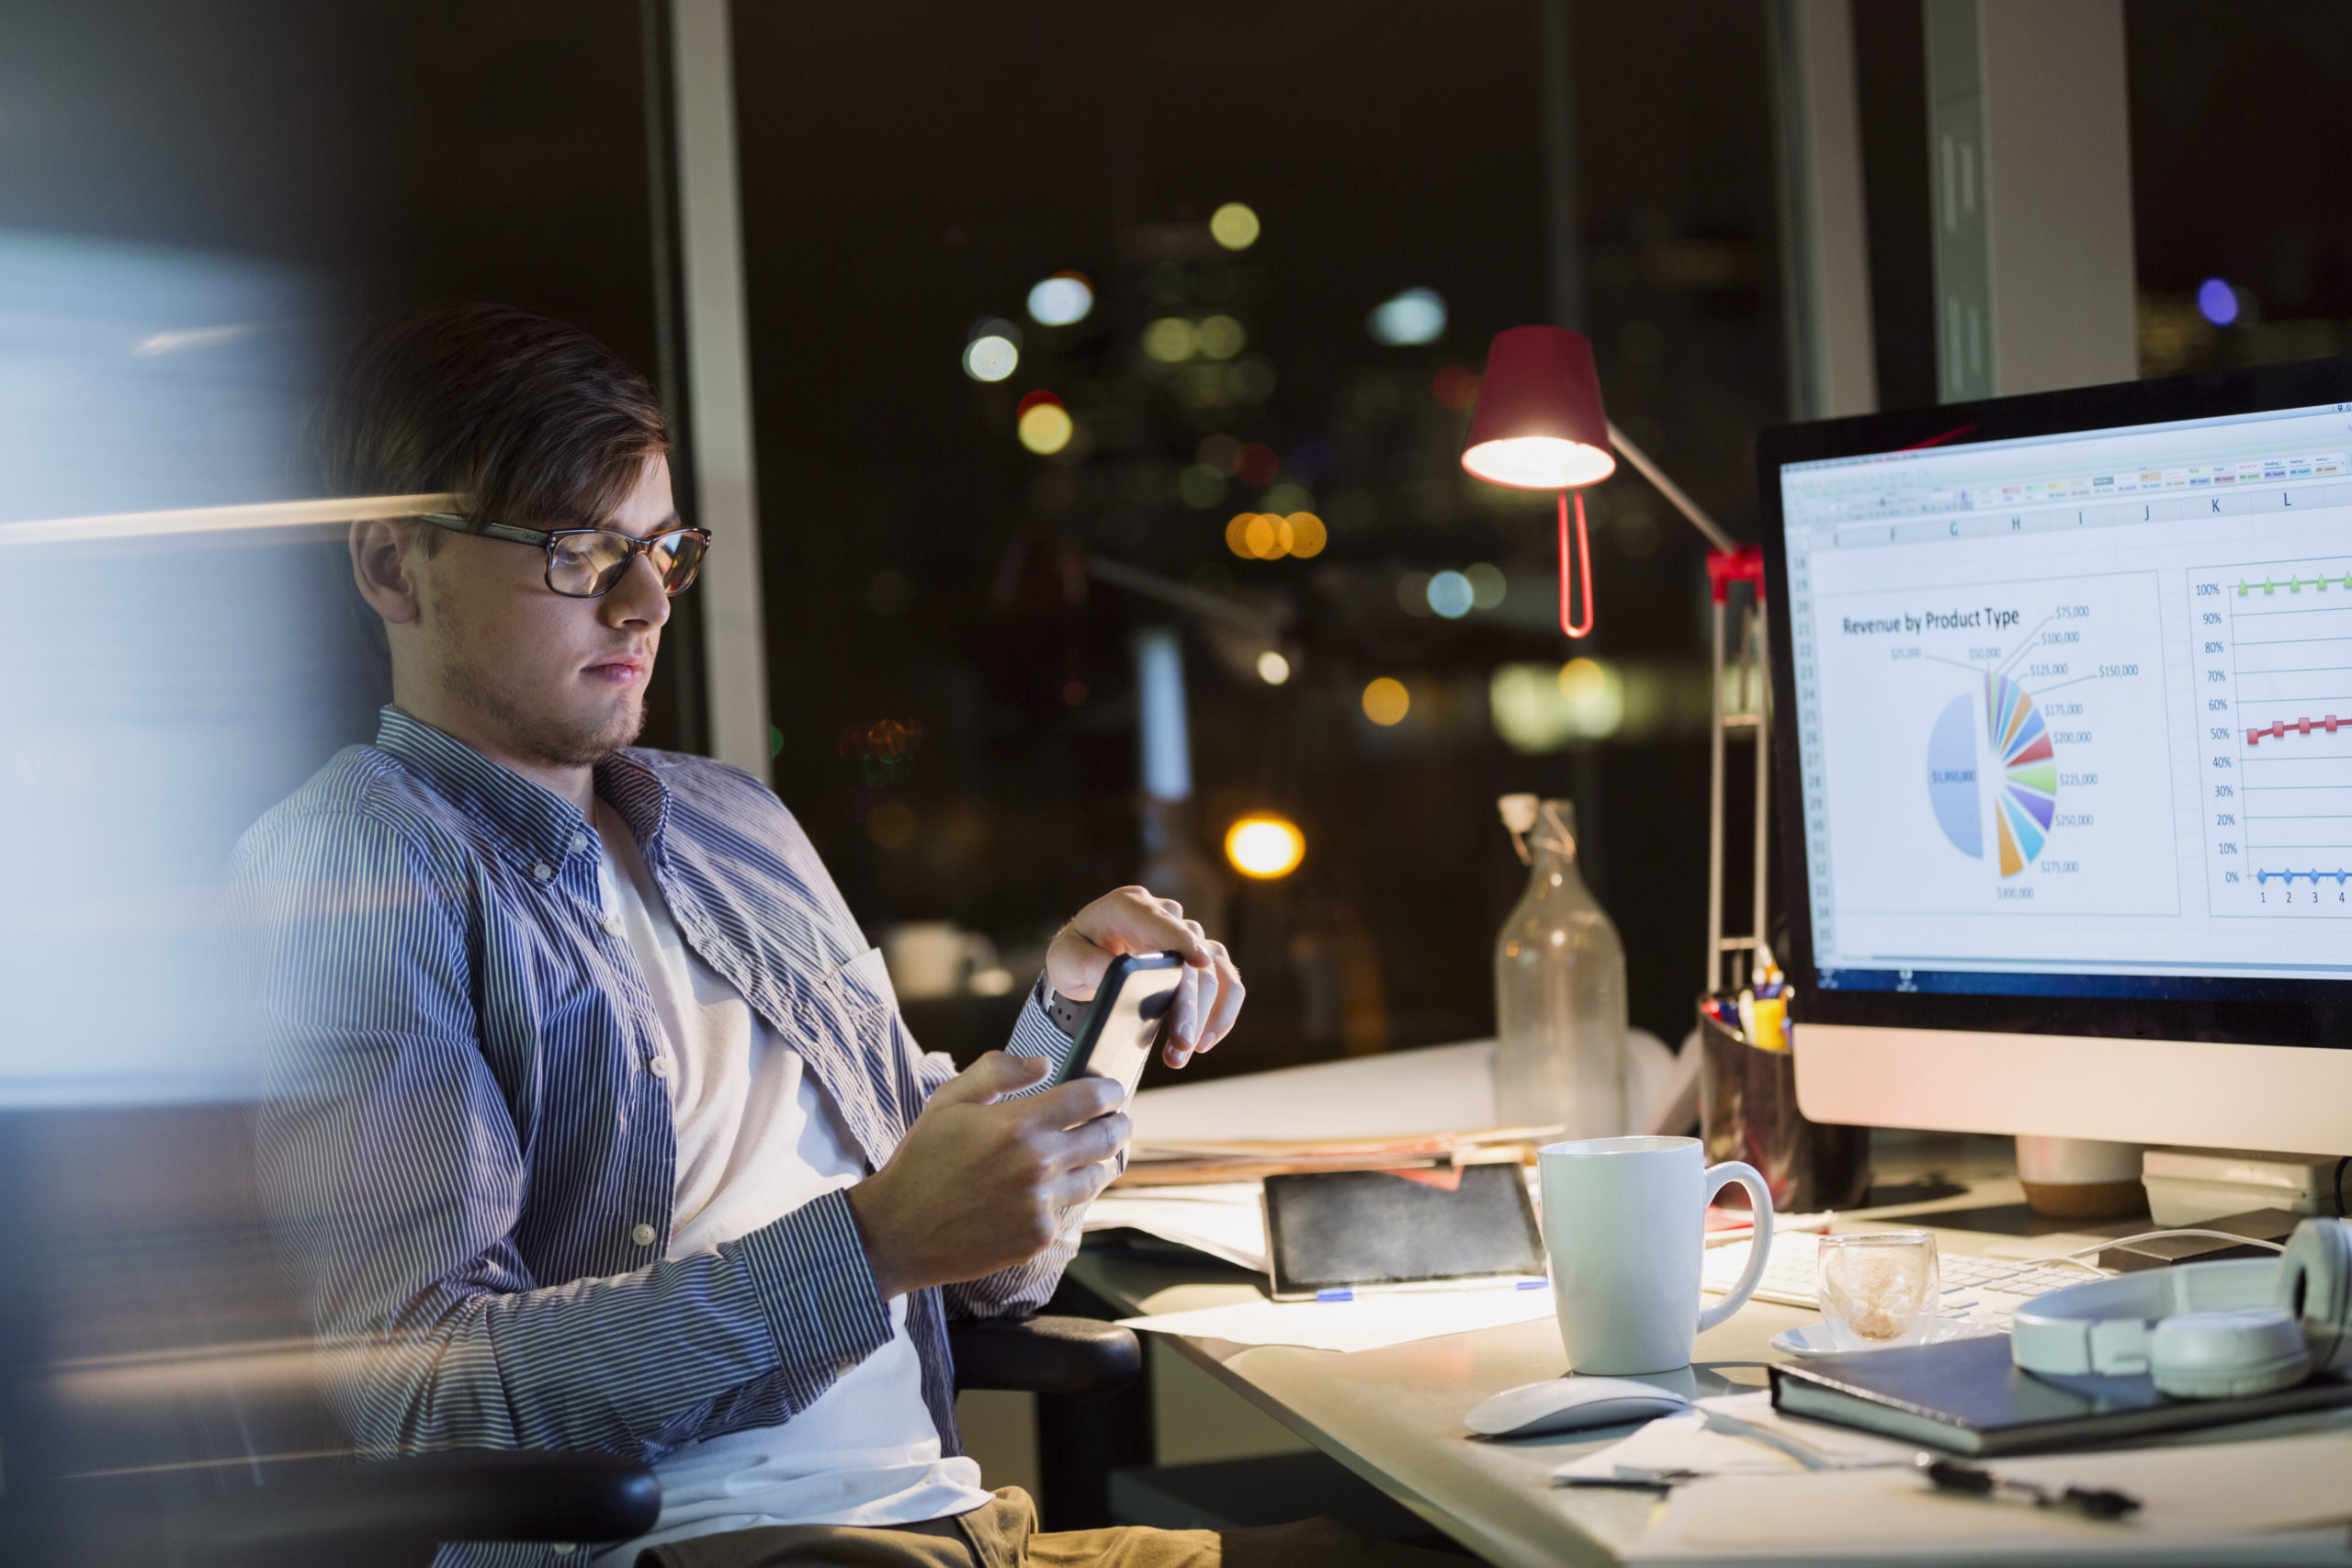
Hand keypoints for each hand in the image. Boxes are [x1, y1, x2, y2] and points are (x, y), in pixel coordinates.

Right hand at [846, 1051, 1129, 1298]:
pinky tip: (1047, 1189)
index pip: (1091, 1098)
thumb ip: (997, 1071)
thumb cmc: (922, 1160)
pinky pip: (1071, 1209)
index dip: (1110, 1091)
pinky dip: (1066, 1196)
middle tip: (1116, 1120)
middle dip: (1118, 1123)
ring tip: (1085, 1154)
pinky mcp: (1037, 1237)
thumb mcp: (948, 1100)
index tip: (1112, 1092)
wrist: (898, 1231)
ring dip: (1097, 1161)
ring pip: (1097, 1176)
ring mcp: (1040, 1205)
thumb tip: (1044, 1063)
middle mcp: (1036, 1165)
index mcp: (1016, 1124)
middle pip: (1107, 1137)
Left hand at [1047, 885, 1244, 1067]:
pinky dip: (1222, 1013)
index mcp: (1130, 906)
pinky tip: (1205, 1042)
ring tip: (1187, 1051)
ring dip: (1207, 1014)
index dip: (1182, 940)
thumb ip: (1085, 964)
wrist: (1088, 960)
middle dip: (1188, 1003)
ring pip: (1214, 971)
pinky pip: (1227, 982)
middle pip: (1189, 957)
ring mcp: (1188, 936)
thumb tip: (1112, 974)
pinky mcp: (1203, 959)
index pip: (1161, 921)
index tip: (1199, 961)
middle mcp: (1166, 915)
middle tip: (1183, 1043)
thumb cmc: (1076, 955)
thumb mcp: (1064, 959)